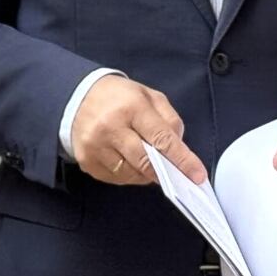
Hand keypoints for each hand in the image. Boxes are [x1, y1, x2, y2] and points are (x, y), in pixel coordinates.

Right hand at [70, 74, 206, 185]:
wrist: (79, 97)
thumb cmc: (119, 97)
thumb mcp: (150, 97)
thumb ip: (169, 120)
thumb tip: (180, 148)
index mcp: (131, 107)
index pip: (161, 139)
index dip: (182, 160)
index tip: (197, 175)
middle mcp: (110, 127)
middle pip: (146, 162)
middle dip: (166, 172)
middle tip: (178, 177)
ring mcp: (96, 146)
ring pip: (132, 174)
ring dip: (146, 173)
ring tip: (149, 162)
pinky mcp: (87, 161)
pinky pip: (116, 178)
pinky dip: (129, 175)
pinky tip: (130, 162)